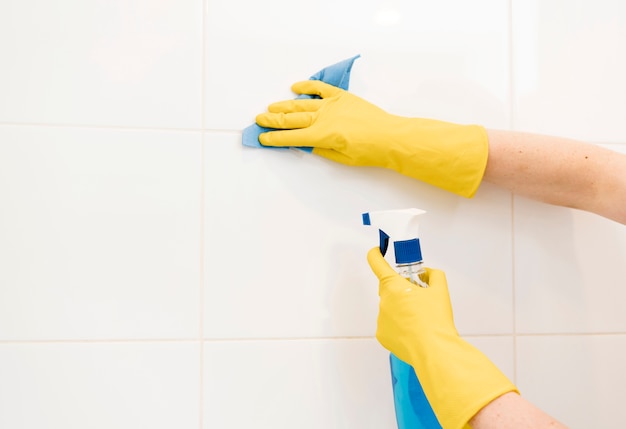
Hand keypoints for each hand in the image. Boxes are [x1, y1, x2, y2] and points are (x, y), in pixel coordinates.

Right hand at [256, 80, 488, 197]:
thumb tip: (305, 144)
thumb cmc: (368, 152)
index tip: (262, 138)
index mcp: (322, 136)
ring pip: (302, 104)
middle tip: (259, 120)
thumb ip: (320, 150)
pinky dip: (307, 86)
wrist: (390, 136)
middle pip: (292, 119)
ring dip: (284, 105)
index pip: (292, 137)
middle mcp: (323, 118)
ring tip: (270, 107)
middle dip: (273, 120)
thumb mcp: (341, 158)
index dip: (275, 138)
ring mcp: (332, 105)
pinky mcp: (342, 96)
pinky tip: (295, 87)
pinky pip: (321, 89)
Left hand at [367, 247, 517, 428]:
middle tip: (418, 297)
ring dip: (401, 309)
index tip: (377, 251)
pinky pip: (389, 325)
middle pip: (388, 288)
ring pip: (390, 308)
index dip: (375, 254)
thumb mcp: (440, 290)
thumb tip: (427, 274)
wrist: (434, 350)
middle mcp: (383, 301)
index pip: (376, 263)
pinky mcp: (382, 335)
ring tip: (420, 320)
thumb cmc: (436, 321)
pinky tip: (413, 332)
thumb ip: (434, 274)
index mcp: (394, 286)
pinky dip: (399, 326)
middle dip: (401, 290)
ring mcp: (380, 319)